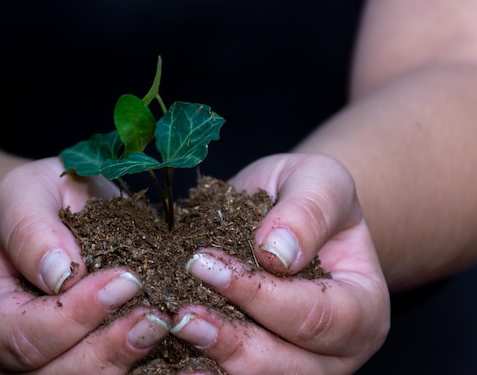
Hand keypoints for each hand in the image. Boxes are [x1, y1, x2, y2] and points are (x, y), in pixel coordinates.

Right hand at [0, 157, 170, 373]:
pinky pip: (113, 374)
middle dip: (106, 348)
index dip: (73, 315)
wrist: (60, 213)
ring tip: (164, 325)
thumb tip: (59, 274)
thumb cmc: (35, 203)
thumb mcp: (23, 195)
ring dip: (126, 360)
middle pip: (52, 374)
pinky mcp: (87, 363)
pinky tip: (179, 353)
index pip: (19, 335)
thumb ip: (29, 229)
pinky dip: (145, 367)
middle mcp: (9, 354)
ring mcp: (49, 365)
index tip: (124, 281)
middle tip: (154, 315)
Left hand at [171, 153, 389, 374]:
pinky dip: (204, 369)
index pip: (317, 315)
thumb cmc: (309, 197)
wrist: (289, 214)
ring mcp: (299, 365)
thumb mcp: (319, 181)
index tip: (206, 265)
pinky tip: (174, 360)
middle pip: (291, 366)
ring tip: (177, 334)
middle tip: (183, 314)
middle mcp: (337, 350)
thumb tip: (276, 253)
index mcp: (362, 308)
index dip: (261, 296)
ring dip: (216, 362)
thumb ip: (308, 211)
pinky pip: (235, 374)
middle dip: (234, 342)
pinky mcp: (261, 364)